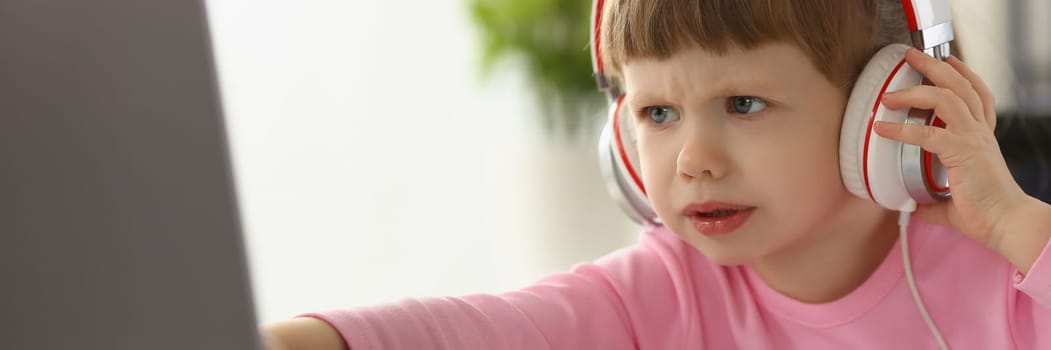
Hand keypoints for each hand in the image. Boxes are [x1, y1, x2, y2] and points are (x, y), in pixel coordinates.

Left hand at [872, 48, 1029, 249]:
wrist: (1006, 223)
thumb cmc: (987, 213)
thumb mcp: (953, 202)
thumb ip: (933, 201)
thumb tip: (914, 206)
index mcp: (981, 138)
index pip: (977, 95)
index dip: (962, 74)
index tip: (946, 61)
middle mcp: (979, 133)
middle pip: (960, 86)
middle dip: (935, 67)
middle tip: (912, 56)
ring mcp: (973, 139)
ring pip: (946, 97)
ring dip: (915, 90)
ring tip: (890, 93)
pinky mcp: (962, 151)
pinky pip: (927, 132)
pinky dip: (901, 128)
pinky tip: (883, 128)